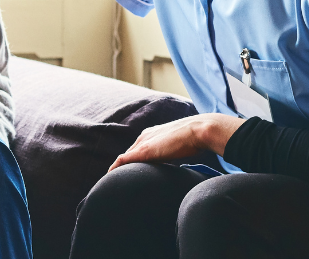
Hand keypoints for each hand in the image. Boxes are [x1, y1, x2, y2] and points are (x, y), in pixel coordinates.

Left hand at [107, 113, 244, 172]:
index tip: (128, 171)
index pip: (138, 149)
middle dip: (123, 165)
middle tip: (116, 178)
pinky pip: (123, 159)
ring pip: (124, 157)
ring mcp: (143, 143)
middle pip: (129, 153)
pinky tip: (110, 175)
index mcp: (152, 134)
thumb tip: (178, 159)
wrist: (198, 130)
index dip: (132, 160)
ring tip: (111, 179)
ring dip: (118, 168)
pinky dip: (116, 167)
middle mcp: (145, 137)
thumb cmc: (194, 138)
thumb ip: (174, 151)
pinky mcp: (144, 151)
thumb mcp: (180, 145)